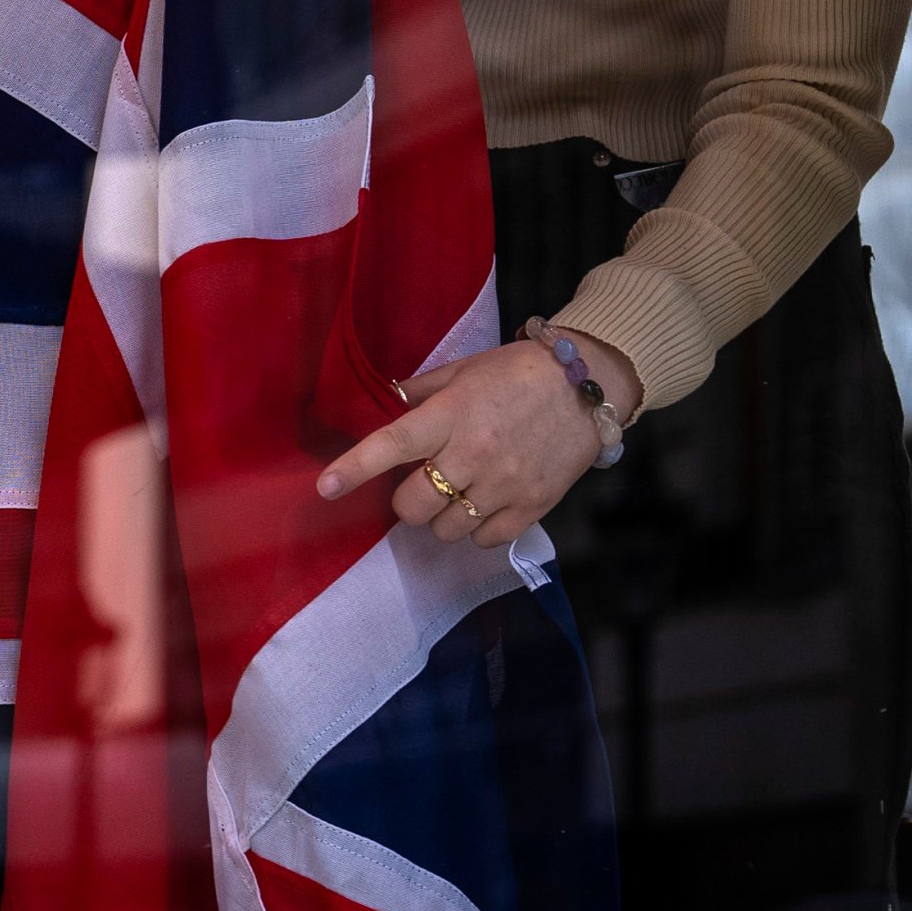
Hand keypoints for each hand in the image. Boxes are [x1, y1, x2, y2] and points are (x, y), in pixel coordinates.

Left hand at [316, 330, 631, 552]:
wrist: (586, 385)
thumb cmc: (517, 373)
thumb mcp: (462, 371)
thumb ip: (419, 393)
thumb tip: (382, 406)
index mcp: (450, 415)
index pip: (391, 446)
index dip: (354, 468)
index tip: (325, 488)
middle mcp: (474, 454)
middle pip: (414, 505)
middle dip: (407, 501)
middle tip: (421, 484)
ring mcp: (505, 484)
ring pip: (447, 528)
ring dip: (442, 517)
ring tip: (457, 493)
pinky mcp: (534, 505)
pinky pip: (486, 539)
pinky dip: (477, 530)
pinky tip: (484, 506)